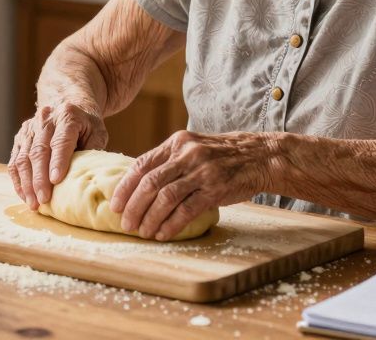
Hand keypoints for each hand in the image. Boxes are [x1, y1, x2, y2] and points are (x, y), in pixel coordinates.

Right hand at [8, 101, 107, 209]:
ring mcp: (30, 128)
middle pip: (38, 151)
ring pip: (23, 157)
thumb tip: (87, 176)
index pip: (60, 140)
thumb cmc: (86, 124)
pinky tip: (24, 195)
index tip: (56, 180)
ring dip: (26, 183)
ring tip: (33, 203)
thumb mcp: (98, 132)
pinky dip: (18, 180)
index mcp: (67, 116)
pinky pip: (14, 160)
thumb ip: (93, 151)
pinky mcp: (20, 137)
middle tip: (43, 199)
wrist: (68, 104)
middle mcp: (45, 120)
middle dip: (39, 178)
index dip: (58, 161)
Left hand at [110, 130, 274, 240]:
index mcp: (177, 142)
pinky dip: (172, 224)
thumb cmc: (222, 156)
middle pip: (150, 182)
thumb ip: (170, 161)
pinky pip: (187, 209)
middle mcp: (187, 154)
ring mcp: (202, 171)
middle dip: (134, 206)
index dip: (125, 187)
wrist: (260, 157)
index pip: (142, 164)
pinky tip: (163, 233)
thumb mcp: (193, 148)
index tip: (115, 205)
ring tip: (143, 232)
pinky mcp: (216, 189)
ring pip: (166, 197)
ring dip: (150, 218)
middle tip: (126, 224)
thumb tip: (140, 184)